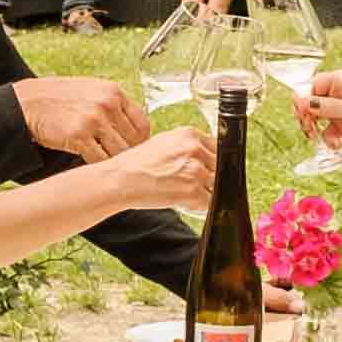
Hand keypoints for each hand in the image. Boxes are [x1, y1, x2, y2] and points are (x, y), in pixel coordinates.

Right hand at [14, 72, 150, 161]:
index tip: (132, 150)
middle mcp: (107, 103)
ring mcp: (94, 119)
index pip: (143, 124)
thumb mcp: (90, 92)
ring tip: (105, 165)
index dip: (139, 142)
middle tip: (118, 161)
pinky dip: (97, 165)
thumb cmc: (58, 100)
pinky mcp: (79, 135)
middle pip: (134, 141)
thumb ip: (112, 106)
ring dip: (112, 161)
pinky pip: (100, 159)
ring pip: (119, 152)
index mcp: (113, 92)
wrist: (27, 103)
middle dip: (127, 154)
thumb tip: (132, 128)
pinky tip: (89, 161)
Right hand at [98, 125, 215, 213]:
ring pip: (217, 186)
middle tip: (189, 183)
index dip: (213, 161)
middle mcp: (195, 149)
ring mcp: (195, 170)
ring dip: (205, 192)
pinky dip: (199, 206)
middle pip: (220, 167)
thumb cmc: (137, 163)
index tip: (206, 169)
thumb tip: (206, 157)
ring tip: (183, 192)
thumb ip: (188, 146)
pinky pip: (209, 203)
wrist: (120, 179)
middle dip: (210, 178)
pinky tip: (184, 202)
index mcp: (190, 134)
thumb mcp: (164, 142)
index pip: (219, 148)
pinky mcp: (192, 191)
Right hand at [291, 65, 341, 159]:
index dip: (304, 99)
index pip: (313, 85)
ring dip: (316, 130)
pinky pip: (328, 132)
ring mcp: (341, 111)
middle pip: (311, 102)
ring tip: (317, 138)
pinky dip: (328, 139)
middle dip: (307, 116)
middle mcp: (339, 94)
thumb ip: (324, 106)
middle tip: (308, 127)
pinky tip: (336, 145)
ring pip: (317, 119)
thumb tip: (300, 101)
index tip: (301, 112)